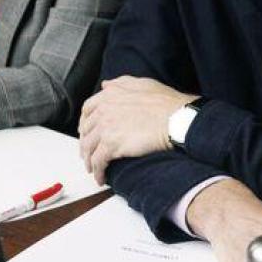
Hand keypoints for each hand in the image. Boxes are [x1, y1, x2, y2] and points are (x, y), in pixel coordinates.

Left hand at [78, 75, 196, 182]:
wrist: (177, 119)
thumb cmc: (166, 103)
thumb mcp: (143, 84)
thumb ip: (121, 84)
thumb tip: (107, 85)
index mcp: (110, 95)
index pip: (87, 109)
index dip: (85, 122)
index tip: (86, 130)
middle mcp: (104, 110)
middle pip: (86, 130)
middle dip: (85, 143)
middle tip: (88, 152)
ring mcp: (106, 128)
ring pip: (88, 147)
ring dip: (89, 160)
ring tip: (93, 168)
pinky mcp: (112, 145)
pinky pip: (98, 161)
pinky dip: (98, 171)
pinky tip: (101, 177)